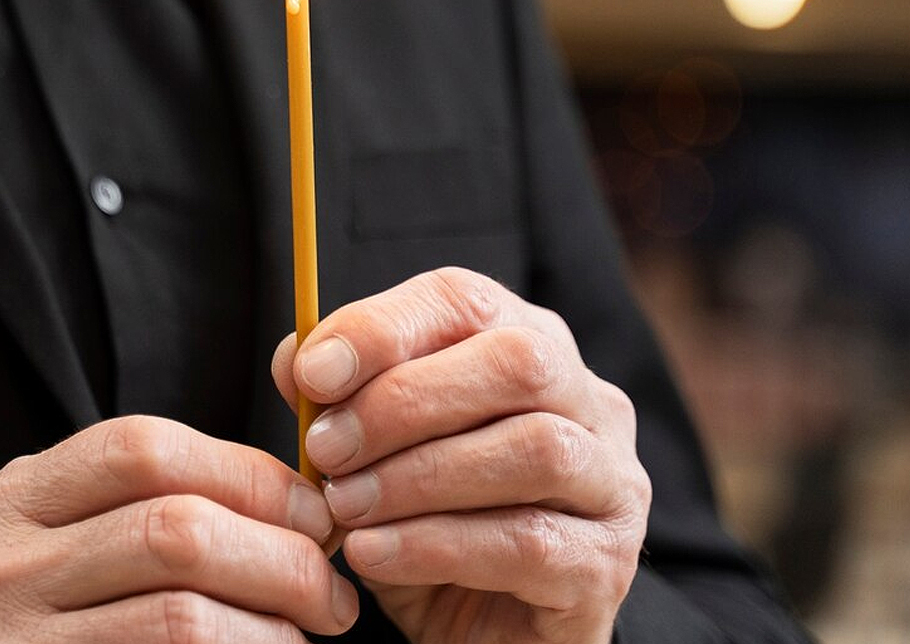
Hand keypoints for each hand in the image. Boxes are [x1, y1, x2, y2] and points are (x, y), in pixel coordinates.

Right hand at [0, 415, 359, 642]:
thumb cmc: (21, 634)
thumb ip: (125, 509)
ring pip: (182, 620)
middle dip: (282, 559)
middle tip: (331, 596)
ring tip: (303, 643)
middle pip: (176, 531)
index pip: (144, 451)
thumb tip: (287, 500)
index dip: (250, 477)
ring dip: (273, 632)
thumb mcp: (41, 550)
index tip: (313, 516)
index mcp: (7, 503)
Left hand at [272, 268, 648, 643]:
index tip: (311, 374)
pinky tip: (373, 555)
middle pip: (517, 361)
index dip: (386, 326)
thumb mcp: (374, 464)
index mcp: (530, 351)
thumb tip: (297, 359)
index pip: (469, 300)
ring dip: (420, 476)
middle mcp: (589, 404)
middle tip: (328, 450)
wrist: (486, 641)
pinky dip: (436, 543)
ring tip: (346, 507)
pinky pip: (530, 541)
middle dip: (406, 400)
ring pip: (535, 448)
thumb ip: (342, 407)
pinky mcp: (606, 564)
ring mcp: (612, 484)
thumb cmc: (430, 533)